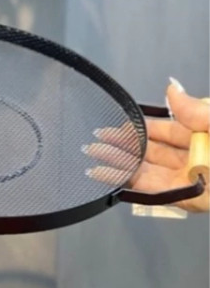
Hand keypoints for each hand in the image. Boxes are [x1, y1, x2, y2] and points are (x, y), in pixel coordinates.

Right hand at [85, 80, 208, 211]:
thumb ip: (196, 109)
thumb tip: (170, 88)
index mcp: (205, 135)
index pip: (167, 129)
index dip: (140, 125)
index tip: (115, 120)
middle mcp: (194, 158)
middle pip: (151, 150)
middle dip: (121, 145)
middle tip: (93, 140)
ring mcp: (188, 179)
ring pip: (144, 169)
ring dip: (115, 162)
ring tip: (90, 154)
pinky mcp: (183, 199)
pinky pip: (148, 189)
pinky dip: (124, 181)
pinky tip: (103, 174)